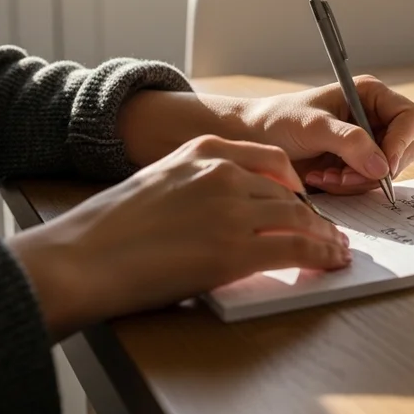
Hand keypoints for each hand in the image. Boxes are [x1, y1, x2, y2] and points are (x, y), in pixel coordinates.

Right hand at [9, 135, 350, 339]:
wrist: (78, 259)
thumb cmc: (104, 231)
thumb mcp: (155, 184)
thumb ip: (194, 187)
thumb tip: (222, 213)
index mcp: (201, 150)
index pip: (269, 159)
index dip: (292, 184)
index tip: (302, 199)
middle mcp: (222, 172)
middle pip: (287, 191)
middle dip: (310, 214)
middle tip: (326, 232)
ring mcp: (231, 209)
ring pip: (298, 217)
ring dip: (323, 236)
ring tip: (334, 249)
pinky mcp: (236, 249)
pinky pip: (296, 248)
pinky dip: (321, 255)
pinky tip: (330, 262)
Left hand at [242, 75, 413, 193]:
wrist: (253, 141)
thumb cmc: (278, 122)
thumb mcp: (314, 127)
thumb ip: (350, 142)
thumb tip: (382, 167)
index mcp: (370, 96)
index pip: (410, 118)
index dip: (402, 142)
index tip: (382, 165)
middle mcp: (374, 118)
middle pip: (403, 149)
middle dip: (375, 168)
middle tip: (343, 176)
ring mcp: (367, 144)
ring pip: (387, 171)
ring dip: (357, 181)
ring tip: (324, 175)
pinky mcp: (356, 165)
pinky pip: (368, 183)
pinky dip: (347, 187)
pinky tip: (322, 178)